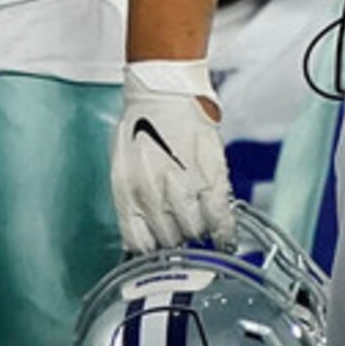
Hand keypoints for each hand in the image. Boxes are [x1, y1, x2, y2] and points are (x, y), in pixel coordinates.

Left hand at [112, 74, 233, 252]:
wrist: (163, 94)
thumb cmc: (140, 125)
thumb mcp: (121, 166)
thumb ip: (130, 200)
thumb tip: (136, 233)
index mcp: (126, 192)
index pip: (138, 243)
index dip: (150, 251)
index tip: (158, 252)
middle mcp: (152, 194)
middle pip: (168, 240)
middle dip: (174, 239)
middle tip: (180, 230)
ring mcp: (182, 188)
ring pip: (193, 232)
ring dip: (196, 231)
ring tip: (196, 221)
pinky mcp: (210, 179)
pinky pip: (219, 219)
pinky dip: (222, 232)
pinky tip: (222, 236)